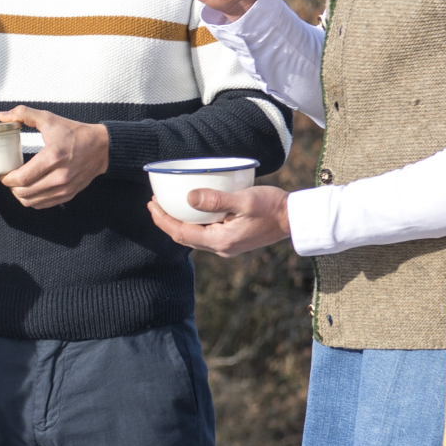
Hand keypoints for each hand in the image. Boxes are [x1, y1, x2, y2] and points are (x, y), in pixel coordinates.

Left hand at [0, 106, 109, 207]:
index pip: (23, 177)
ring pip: (32, 201)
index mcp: (53, 156)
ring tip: (16, 184)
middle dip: (10, 187)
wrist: (101, 147)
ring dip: (19, 195)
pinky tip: (29, 189)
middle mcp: (60, 176)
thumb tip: (2, 116)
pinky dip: (31, 200)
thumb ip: (24, 114)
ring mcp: (65, 188)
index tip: (2, 172)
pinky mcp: (68, 194)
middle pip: (24, 192)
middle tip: (7, 177)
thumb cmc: (75, 133)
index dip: (7, 179)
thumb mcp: (49, 119)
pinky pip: (42, 204)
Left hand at [147, 185, 291, 256]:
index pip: (180, 233)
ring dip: (178, 221)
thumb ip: (216, 200)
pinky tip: (191, 209)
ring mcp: (226, 245)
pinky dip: (192, 222)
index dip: (162, 220)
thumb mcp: (243, 200)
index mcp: (220, 241)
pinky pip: (204, 232)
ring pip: (193, 236)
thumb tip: (188, 198)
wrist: (294, 218)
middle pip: (183, 237)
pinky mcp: (232, 239)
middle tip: (154, 203)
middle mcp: (220, 247)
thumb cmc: (272, 207)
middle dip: (166, 221)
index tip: (151, 204)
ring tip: (167, 205)